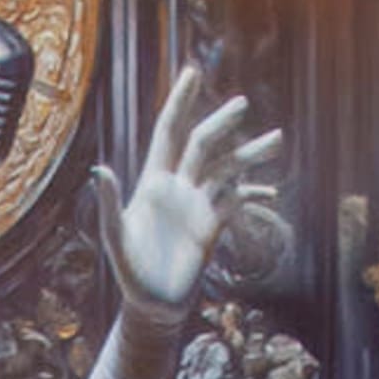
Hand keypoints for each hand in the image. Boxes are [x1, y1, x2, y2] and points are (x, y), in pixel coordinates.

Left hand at [96, 61, 287, 317]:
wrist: (154, 307)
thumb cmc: (130, 275)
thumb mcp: (116, 240)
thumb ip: (111, 205)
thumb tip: (101, 170)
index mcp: (153, 181)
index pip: (169, 131)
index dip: (179, 102)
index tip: (192, 72)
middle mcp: (179, 186)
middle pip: (203, 144)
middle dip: (221, 122)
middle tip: (241, 104)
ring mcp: (199, 204)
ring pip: (228, 169)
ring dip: (251, 153)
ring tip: (277, 138)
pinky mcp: (214, 225)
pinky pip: (238, 201)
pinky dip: (254, 193)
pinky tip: (271, 192)